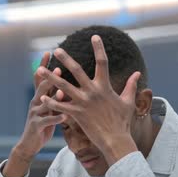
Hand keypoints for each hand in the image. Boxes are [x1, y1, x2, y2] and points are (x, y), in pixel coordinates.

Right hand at [15, 65, 65, 159]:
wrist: (29, 144)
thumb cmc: (43, 125)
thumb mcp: (48, 108)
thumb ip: (53, 97)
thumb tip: (62, 83)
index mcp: (38, 97)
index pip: (39, 77)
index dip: (43, 65)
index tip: (48, 52)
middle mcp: (35, 103)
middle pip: (41, 87)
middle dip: (49, 78)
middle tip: (59, 68)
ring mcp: (34, 114)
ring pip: (44, 104)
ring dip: (54, 98)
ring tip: (63, 92)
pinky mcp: (36, 126)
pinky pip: (48, 121)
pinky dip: (57, 118)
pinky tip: (65, 117)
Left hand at [37, 35, 139, 164]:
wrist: (116, 140)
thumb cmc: (122, 121)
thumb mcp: (128, 101)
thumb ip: (131, 86)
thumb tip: (137, 73)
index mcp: (105, 86)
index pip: (103, 62)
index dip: (99, 48)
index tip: (94, 36)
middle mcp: (92, 92)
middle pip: (77, 71)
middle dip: (66, 59)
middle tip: (57, 50)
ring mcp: (83, 103)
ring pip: (63, 87)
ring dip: (51, 78)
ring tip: (39, 70)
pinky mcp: (76, 114)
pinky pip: (60, 106)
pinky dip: (51, 102)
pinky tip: (41, 97)